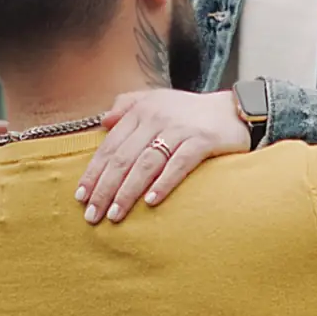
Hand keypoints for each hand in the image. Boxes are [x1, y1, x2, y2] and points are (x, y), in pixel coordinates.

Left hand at [74, 89, 248, 222]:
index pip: (110, 145)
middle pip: (123, 157)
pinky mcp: (202, 140)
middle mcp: (157, 117)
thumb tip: (103, 122)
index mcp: (142, 110)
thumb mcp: (158, 100)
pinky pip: (178, 165)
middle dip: (105, 188)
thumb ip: (128, 105)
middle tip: (92, 215)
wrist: (235, 109)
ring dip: (128, 192)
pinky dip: (163, 183)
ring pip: (146, 163)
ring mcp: (180, 129)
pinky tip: (150, 202)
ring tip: (115, 215)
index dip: (94, 172)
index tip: (81, 197)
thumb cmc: (191, 112)